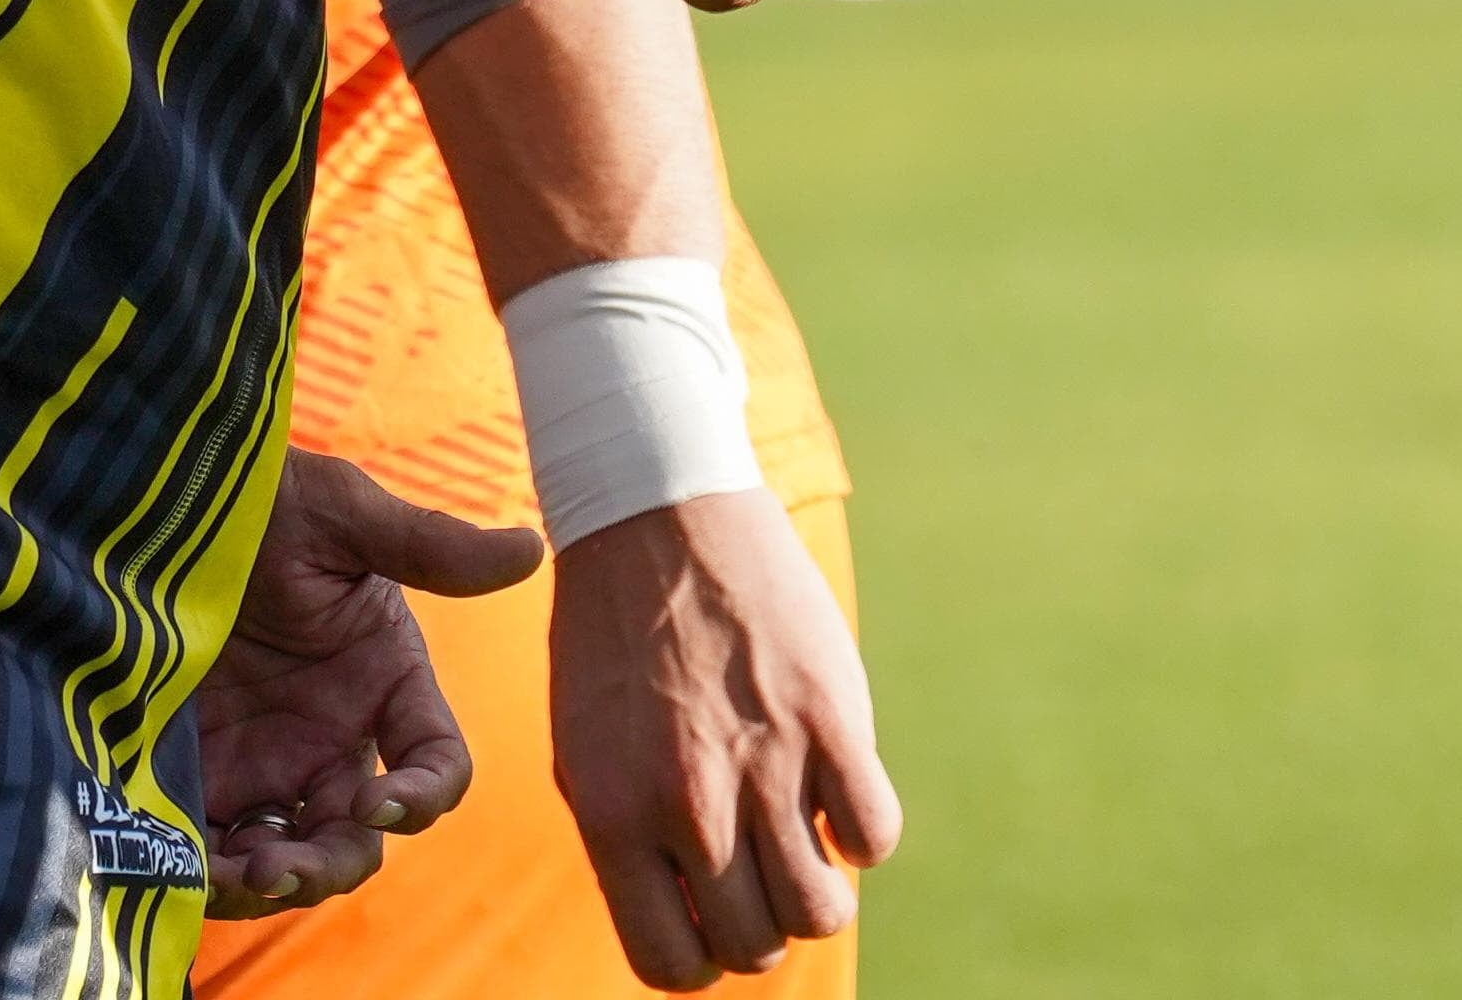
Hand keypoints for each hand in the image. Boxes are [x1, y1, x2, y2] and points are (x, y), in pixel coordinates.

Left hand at [198, 447, 542, 918]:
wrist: (160, 511)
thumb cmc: (270, 502)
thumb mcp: (347, 517)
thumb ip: (432, 547)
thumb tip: (531, 550)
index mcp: (384, 681)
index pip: (435, 762)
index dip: (422, 796)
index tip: (376, 801)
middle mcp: (332, 736)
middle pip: (360, 838)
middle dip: (329, 865)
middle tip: (276, 865)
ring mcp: (266, 763)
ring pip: (291, 859)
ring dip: (271, 883)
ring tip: (229, 873)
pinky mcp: (200, 777)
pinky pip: (214, 851)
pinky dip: (208, 875)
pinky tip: (186, 866)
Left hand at [550, 489, 899, 986]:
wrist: (657, 508)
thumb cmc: (615, 632)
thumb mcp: (588, 747)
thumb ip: (631, 841)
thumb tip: (689, 925)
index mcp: (615, 818)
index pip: (671, 966)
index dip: (702, 957)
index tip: (713, 915)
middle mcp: (688, 803)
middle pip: (752, 945)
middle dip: (762, 924)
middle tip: (764, 870)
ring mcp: (764, 760)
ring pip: (817, 909)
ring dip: (819, 894)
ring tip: (808, 845)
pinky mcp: (829, 713)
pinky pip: (873, 833)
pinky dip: (864, 831)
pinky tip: (839, 790)